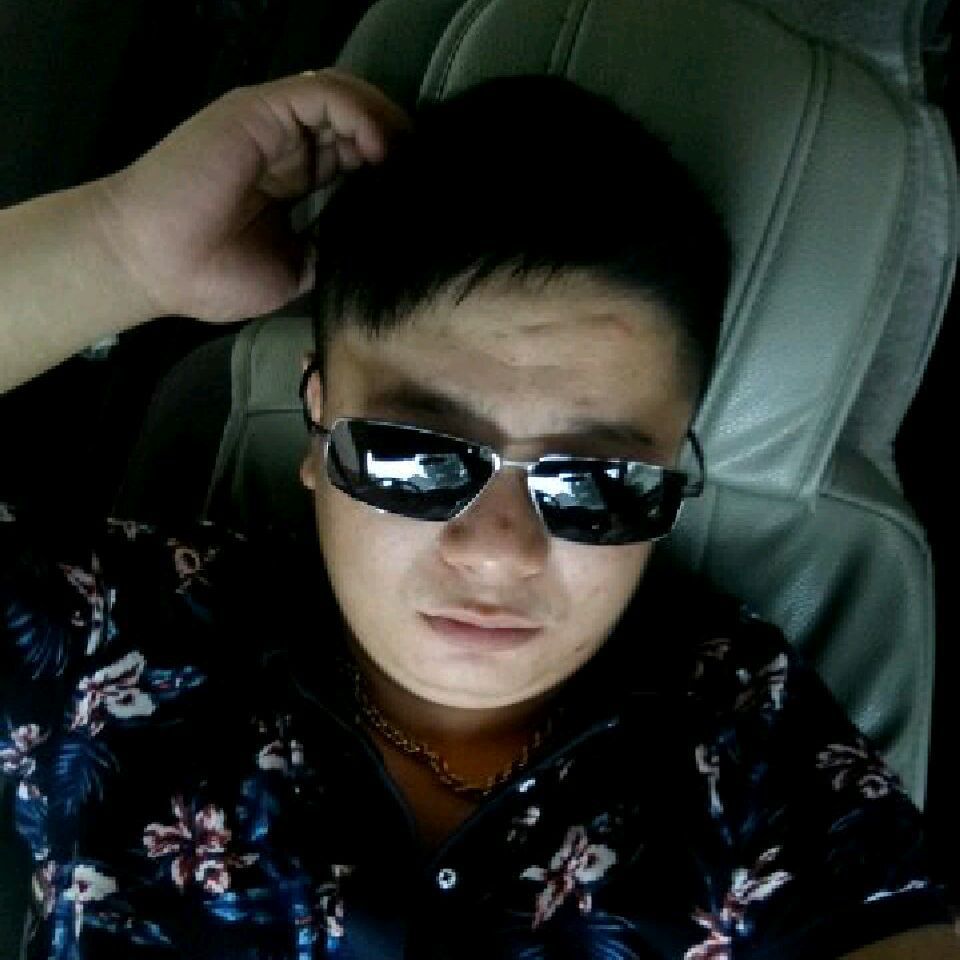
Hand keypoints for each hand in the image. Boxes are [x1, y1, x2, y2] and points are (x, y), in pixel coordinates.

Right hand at [92, 68, 410, 322]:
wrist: (152, 266)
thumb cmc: (211, 275)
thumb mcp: (293, 270)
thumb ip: (330, 249)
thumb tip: (376, 247)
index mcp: (294, 178)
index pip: (356, 157)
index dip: (391, 173)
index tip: (419, 200)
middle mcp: (287, 145)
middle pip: (358, 125)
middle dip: (398, 147)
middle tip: (427, 179)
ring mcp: (272, 125)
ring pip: (347, 99)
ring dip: (387, 126)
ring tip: (407, 163)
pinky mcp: (258, 111)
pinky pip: (323, 93)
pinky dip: (361, 114)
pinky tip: (380, 149)